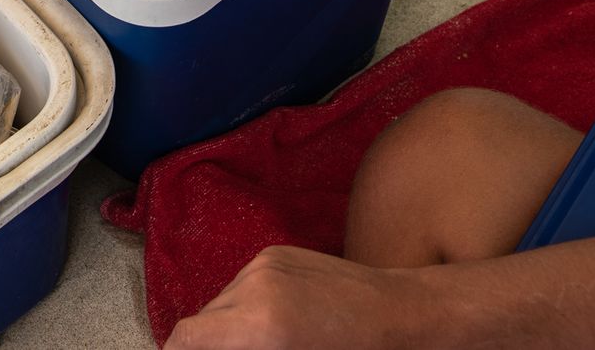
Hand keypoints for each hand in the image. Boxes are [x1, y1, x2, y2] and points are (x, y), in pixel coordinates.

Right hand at [164, 246, 428, 349]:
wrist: (409, 317)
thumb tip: (206, 349)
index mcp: (259, 326)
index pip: (185, 339)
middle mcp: (255, 287)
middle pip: (200, 322)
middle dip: (212, 344)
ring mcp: (265, 265)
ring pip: (221, 303)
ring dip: (231, 327)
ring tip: (266, 343)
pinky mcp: (277, 254)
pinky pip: (243, 285)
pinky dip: (249, 307)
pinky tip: (282, 323)